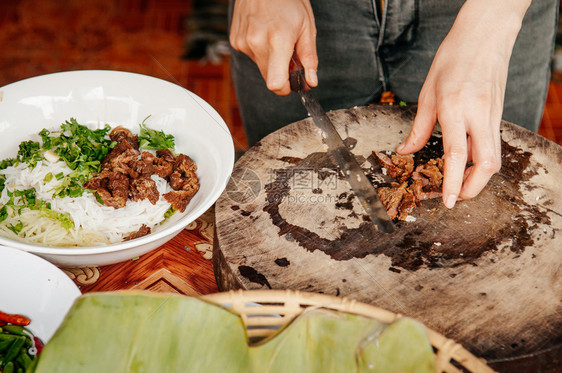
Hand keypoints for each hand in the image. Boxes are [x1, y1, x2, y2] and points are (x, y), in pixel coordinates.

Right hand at [230, 0, 317, 94]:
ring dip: (270, 59)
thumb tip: (311, 81)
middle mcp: (256, 42)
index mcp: (278, 40)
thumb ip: (309, 58)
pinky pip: (251, 56)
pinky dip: (260, 50)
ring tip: (276, 37)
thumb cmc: (288, 0)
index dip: (286, 88)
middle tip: (290, 54)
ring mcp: (243, 42)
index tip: (293, 83)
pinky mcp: (235, 40)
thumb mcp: (307, 27)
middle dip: (281, 72)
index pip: (276, 83)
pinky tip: (264, 32)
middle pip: (269, 78)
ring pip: (261, 66)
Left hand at [396, 0, 530, 207]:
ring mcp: (493, 117)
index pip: (457, 154)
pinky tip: (466, 162)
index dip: (453, 182)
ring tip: (457, 183)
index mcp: (455, 109)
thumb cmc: (453, 58)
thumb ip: (418, 128)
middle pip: (486, 165)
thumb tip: (406, 151)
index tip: (448, 201)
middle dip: (472, 189)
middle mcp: (478, 116)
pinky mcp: (498, 116)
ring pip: (494, 159)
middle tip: (454, 197)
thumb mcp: (427, 93)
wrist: (484, 36)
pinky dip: (481, 160)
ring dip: (478, 177)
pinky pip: (493, 146)